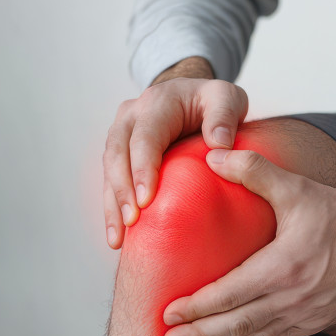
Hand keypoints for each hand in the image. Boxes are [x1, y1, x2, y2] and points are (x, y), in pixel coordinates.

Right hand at [102, 58, 248, 248]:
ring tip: (118, 238)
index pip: (144, 137)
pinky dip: (112, 209)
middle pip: (116, 154)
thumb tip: (220, 145)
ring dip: (112, 205)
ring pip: (108, 171)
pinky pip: (110, 183)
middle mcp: (131, 117)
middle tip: (132, 221)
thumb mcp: (227, 98)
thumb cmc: (213, 102)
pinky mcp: (120, 155)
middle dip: (121, 190)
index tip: (146, 199)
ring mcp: (121, 136)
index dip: (142, 167)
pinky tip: (117, 238)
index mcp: (157, 103)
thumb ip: (225, 115)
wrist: (192, 98)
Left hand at [161, 149, 335, 335]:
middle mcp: (291, 300)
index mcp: (284, 267)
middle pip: (234, 325)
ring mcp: (301, 318)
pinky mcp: (309, 326)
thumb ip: (255, 171)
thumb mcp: (301, 189)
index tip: (166, 313)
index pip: (230, 293)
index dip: (196, 307)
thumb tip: (213, 155)